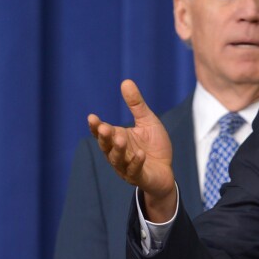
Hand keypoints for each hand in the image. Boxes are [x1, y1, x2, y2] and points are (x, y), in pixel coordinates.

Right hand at [88, 79, 176, 220]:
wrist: (166, 171)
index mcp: (117, 139)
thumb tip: (126, 81)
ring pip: (117, 159)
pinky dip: (136, 163)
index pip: (102, 133)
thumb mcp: (147, 122)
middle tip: (104, 127)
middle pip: (106, 146)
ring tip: (121, 139)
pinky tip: (140, 154)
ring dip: (118, 150)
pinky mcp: (138, 177)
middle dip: (104, 137)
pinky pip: (135, 171)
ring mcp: (126, 167)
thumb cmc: (154, 146)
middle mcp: (118, 154)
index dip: (96, 126)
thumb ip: (136, 105)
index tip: (92, 117)